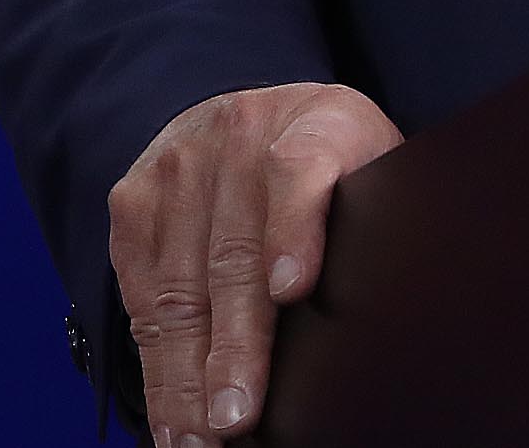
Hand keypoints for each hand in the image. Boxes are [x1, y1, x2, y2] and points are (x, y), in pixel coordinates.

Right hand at [108, 82, 400, 444]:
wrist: (252, 112)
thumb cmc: (334, 162)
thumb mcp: (373, 165)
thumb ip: (379, 217)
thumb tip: (395, 306)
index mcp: (318, 121)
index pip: (303, 167)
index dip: (296, 228)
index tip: (295, 290)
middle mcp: (240, 135)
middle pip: (233, 250)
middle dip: (234, 344)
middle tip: (237, 415)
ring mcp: (178, 167)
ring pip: (178, 287)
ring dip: (185, 374)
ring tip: (199, 436)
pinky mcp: (133, 204)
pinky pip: (140, 297)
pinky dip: (155, 366)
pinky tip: (172, 413)